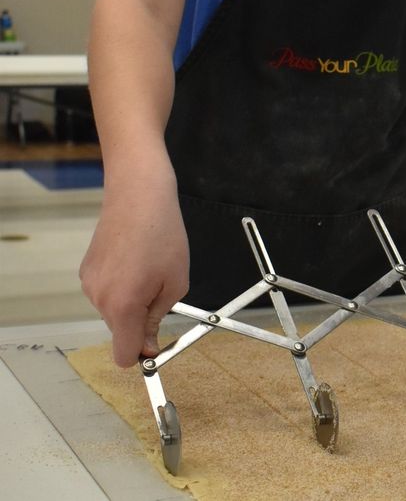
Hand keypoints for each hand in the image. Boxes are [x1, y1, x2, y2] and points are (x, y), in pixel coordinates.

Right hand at [80, 161, 188, 367]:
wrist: (138, 195)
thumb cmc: (163, 236)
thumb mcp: (176, 281)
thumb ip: (159, 317)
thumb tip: (148, 344)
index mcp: (123, 307)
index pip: (123, 354)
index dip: (141, 352)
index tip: (157, 341)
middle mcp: (99, 299)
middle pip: (120, 330)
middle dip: (141, 320)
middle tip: (162, 288)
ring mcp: (88, 284)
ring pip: (113, 309)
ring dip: (132, 299)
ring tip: (149, 266)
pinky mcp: (86, 269)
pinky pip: (106, 290)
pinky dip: (121, 284)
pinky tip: (134, 259)